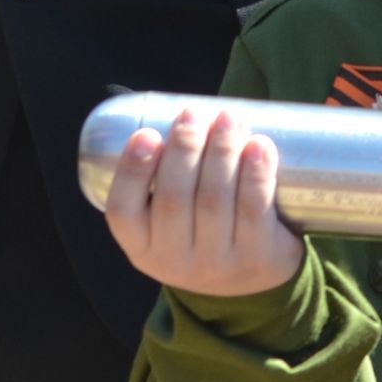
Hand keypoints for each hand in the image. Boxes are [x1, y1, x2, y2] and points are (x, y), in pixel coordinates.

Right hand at [103, 105, 304, 298]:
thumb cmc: (202, 225)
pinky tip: (259, 147)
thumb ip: (162, 171)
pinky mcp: (259, 260)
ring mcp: (218, 265)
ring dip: (221, 152)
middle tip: (194, 113)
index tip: (147, 133)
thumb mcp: (168, 216)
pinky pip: (254, 212)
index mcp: (140, 246)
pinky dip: (257, 174)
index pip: (123, 210)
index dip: (132, 170)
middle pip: (174, 200)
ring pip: (214, 202)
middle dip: (184, 148)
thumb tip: (174, 106)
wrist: (253, 276)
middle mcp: (173, 261)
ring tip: (229, 117)